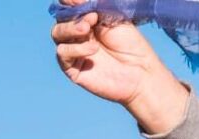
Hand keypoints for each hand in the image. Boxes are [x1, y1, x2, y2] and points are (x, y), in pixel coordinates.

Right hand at [52, 0, 188, 130]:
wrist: (141, 72)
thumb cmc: (131, 45)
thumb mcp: (114, 18)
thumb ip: (96, 6)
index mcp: (85, 20)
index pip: (67, 7)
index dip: (69, 2)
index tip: (79, 1)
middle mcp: (76, 34)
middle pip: (60, 19)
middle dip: (72, 16)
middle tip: (92, 18)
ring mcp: (73, 51)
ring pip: (57, 33)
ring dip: (71, 29)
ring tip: (88, 29)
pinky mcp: (72, 68)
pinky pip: (62, 53)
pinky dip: (75, 48)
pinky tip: (92, 49)